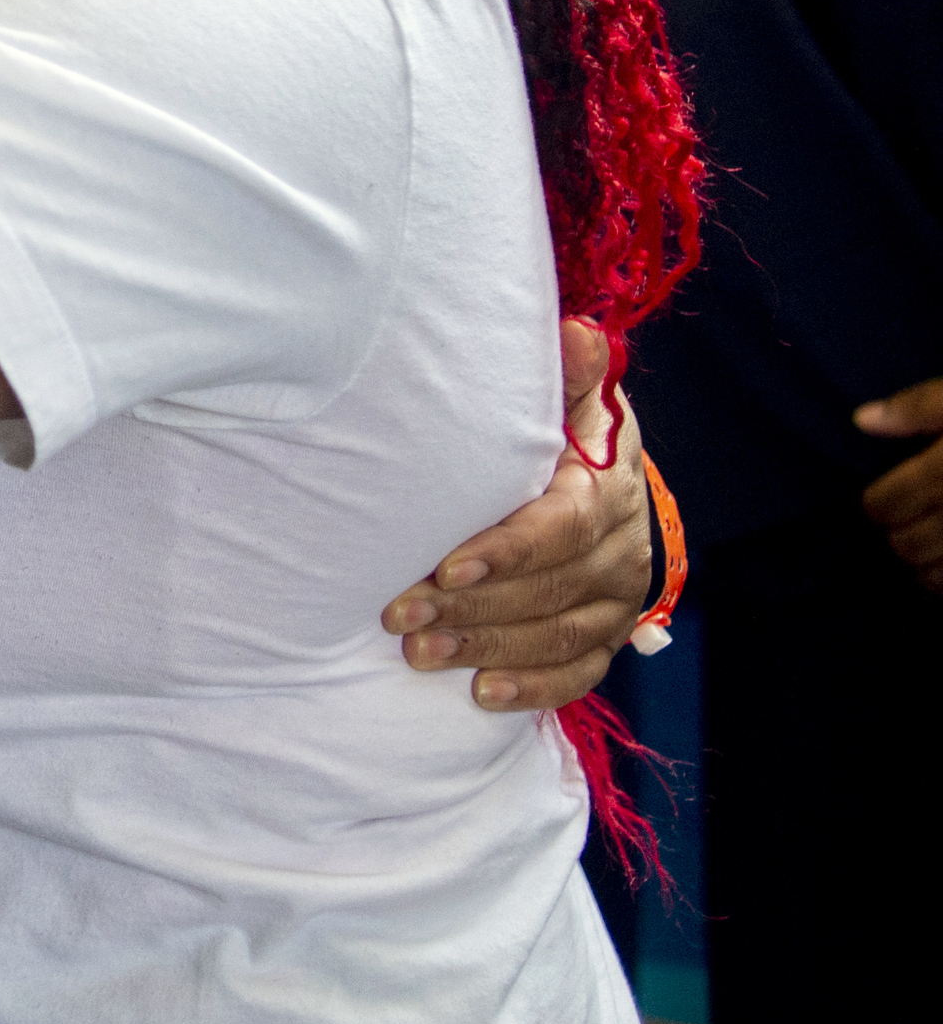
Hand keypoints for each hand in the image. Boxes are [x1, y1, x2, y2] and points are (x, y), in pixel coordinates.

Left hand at [384, 319, 652, 709]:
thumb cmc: (567, 439)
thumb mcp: (571, 402)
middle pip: (550, 593)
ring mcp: (617, 604)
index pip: (561, 530)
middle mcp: (622, 555)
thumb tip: (576, 330)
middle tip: (402, 615)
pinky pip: (578, 674)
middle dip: (472, 608)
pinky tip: (480, 693)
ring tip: (418, 652)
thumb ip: (571, 376)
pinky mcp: (608, 640)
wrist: (610, 489)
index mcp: (607, 494)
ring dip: (486, 648)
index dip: (506, 553)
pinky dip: (532, 688)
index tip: (445, 568)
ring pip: (558, 637)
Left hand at [856, 377, 942, 594]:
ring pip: (934, 578)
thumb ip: (917, 407)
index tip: (883, 501)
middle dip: (898, 537)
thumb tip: (863, 420)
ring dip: (923, 568)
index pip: (883, 506)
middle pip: (905, 546)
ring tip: (930, 551)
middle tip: (906, 527)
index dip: (876, 506)